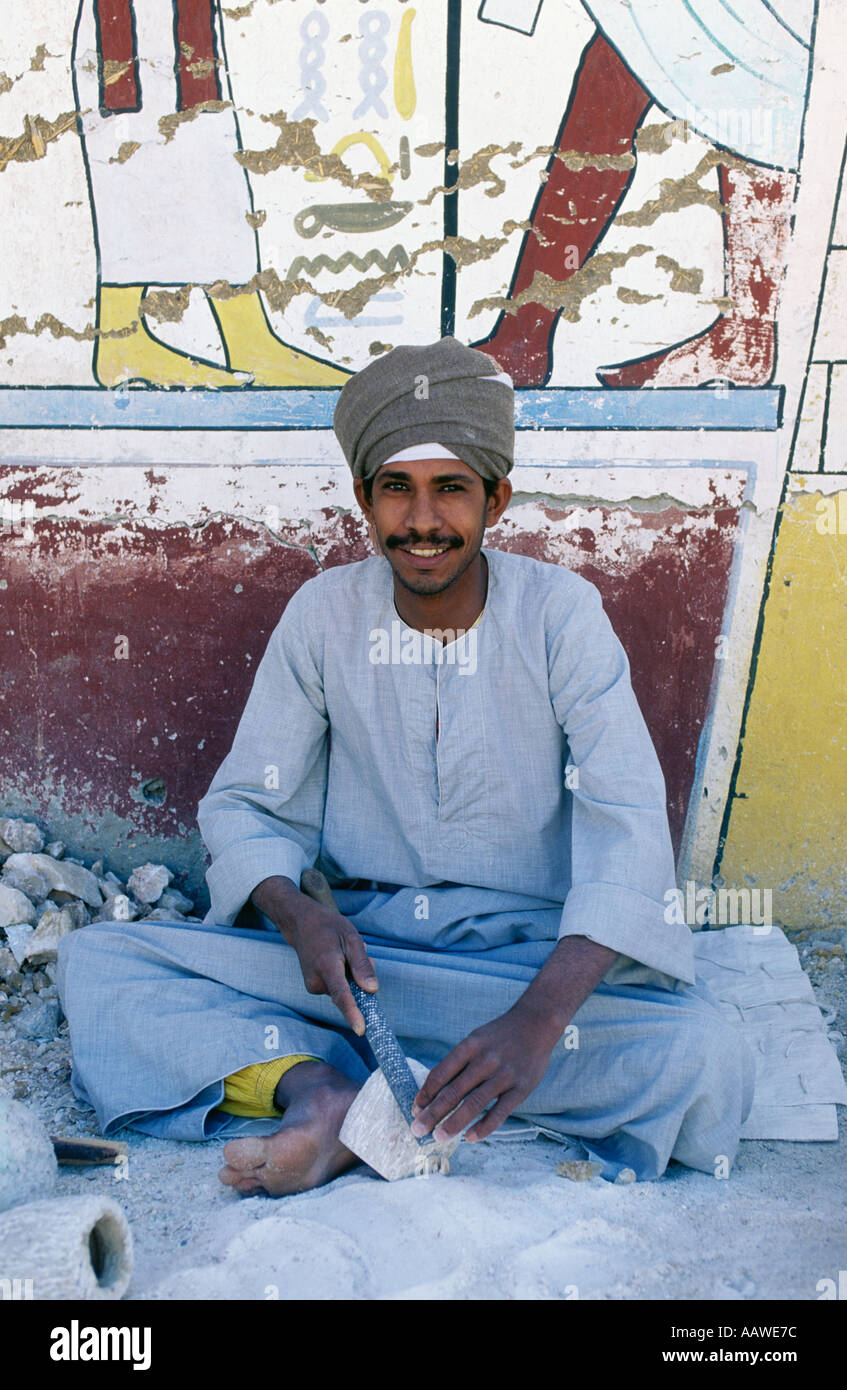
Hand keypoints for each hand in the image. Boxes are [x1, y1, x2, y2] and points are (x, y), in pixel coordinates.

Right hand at [251, 875, 377, 1034]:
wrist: (301, 923)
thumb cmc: (328, 927)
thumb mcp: (352, 938)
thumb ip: (362, 965)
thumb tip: (372, 990)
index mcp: (327, 967)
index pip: (342, 995)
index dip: (353, 1014)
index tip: (361, 1030)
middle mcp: (316, 981)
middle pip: (349, 992)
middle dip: (360, 978)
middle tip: (359, 952)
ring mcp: (312, 986)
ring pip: (344, 990)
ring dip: (351, 975)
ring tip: (344, 952)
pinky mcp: (313, 987)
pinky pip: (336, 988)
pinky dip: (343, 976)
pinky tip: (338, 958)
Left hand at [410, 1005, 559, 1143]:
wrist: (536, 1023)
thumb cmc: (499, 1036)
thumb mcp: (475, 1039)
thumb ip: (458, 1063)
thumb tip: (433, 1091)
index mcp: (469, 1046)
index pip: (441, 1073)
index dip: (426, 1094)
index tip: (415, 1109)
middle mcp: (485, 1060)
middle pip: (453, 1092)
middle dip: (433, 1113)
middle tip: (417, 1130)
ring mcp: (504, 1075)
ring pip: (474, 1104)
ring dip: (453, 1123)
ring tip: (438, 1137)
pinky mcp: (521, 1088)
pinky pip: (500, 1112)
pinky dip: (484, 1127)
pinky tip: (470, 1138)